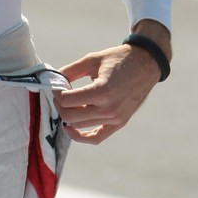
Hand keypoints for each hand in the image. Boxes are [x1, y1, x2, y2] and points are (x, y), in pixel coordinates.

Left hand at [54, 21, 170, 144]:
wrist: (145, 64)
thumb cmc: (118, 59)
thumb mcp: (92, 60)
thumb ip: (70, 70)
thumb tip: (53, 80)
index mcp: (102, 91)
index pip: (67, 100)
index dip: (57, 93)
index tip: (56, 86)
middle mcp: (109, 109)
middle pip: (71, 116)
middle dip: (59, 105)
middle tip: (59, 93)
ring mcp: (115, 119)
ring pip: (80, 126)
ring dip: (68, 115)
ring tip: (66, 102)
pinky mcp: (119, 123)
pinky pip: (96, 137)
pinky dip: (81, 136)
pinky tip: (70, 128)